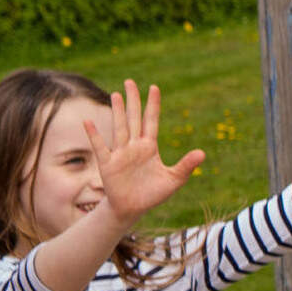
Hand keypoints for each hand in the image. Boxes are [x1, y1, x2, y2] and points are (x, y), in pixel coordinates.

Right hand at [96, 80, 202, 223]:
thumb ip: (186, 166)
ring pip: (119, 128)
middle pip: (133, 119)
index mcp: (150, 147)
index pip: (152, 121)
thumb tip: (202, 153)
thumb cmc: (153, 193)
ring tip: (117, 94)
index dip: (153, 105)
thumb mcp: (173, 180)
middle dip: (133, 101)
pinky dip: (94, 135)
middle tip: (130, 81)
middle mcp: (134, 146)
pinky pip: (100, 147)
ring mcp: (120, 153)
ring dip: (117, 112)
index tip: (154, 87)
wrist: (133, 209)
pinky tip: (88, 122)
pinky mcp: (108, 164)